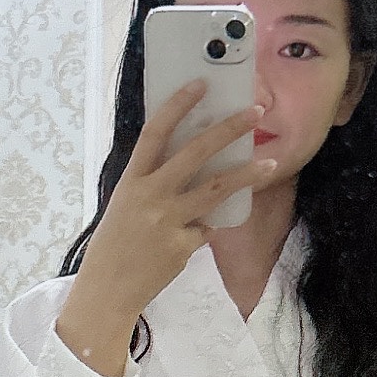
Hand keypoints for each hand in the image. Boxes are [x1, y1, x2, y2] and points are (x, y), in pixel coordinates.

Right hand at [55, 82, 277, 375]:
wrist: (106, 291)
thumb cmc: (115, 244)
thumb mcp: (124, 205)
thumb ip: (151, 182)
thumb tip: (190, 161)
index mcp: (131, 181)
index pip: (155, 133)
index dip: (178, 106)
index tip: (200, 84)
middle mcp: (149, 196)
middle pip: (195, 153)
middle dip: (228, 129)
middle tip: (254, 111)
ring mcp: (168, 221)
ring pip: (217, 189)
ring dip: (248, 174)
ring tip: (270, 162)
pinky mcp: (183, 246)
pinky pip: (207, 228)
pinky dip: (208, 227)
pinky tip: (197, 233)